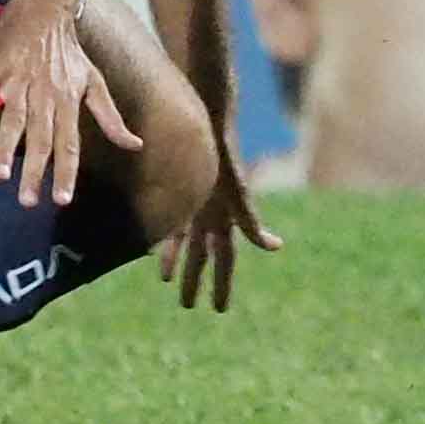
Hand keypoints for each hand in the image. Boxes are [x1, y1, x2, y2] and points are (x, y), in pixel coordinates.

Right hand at [0, 2, 141, 205]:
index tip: (62, 200)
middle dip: (35, 171)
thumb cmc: (69, 53)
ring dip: (6, 146)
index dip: (66, 171)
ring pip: (13, 119)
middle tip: (27, 201)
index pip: (70, 143)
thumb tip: (135, 145)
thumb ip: (110, 119)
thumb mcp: (95, 83)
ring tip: (0, 174)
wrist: (46, 11)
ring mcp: (20, 82)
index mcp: (69, 101)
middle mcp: (46, 95)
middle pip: (41, 138)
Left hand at [152, 154, 282, 310]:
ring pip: (185, 240)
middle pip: (203, 255)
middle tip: (188, 306)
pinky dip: (162, 236)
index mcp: (228, 217)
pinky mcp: (180, 186)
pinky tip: (148, 248)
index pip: (225, 260)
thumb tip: (276, 247)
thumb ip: (252, 222)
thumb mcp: (237, 191)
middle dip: (196, 280)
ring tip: (166, 281)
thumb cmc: (225, 153)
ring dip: (177, 260)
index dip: (222, 285)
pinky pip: (170, 219)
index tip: (218, 310)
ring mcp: (196, 200)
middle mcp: (213, 212)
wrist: (210, 113)